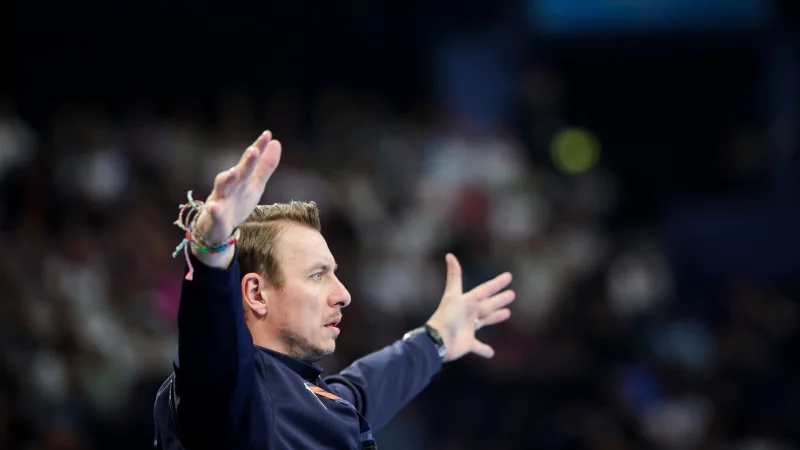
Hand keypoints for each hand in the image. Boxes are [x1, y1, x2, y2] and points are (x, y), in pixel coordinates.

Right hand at [192, 130, 281, 267]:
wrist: (216, 228)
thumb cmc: (236, 202)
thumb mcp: (254, 185)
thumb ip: (265, 166)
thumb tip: (276, 142)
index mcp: (241, 179)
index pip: (250, 161)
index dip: (258, 148)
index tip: (267, 134)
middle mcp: (230, 186)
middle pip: (238, 172)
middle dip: (246, 162)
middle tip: (254, 150)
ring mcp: (220, 200)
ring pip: (222, 188)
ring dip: (227, 179)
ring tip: (234, 171)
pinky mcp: (214, 218)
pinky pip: (213, 214)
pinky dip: (213, 211)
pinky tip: (214, 207)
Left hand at [426, 254, 514, 361]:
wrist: (437, 341)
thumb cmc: (446, 317)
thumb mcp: (452, 295)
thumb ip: (454, 276)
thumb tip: (449, 254)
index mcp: (467, 302)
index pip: (485, 290)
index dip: (497, 283)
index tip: (509, 276)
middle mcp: (469, 314)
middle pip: (487, 305)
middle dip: (499, 300)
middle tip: (512, 294)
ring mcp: (469, 329)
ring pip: (485, 321)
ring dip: (495, 318)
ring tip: (507, 313)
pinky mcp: (468, 344)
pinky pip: (478, 347)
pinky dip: (484, 350)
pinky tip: (491, 353)